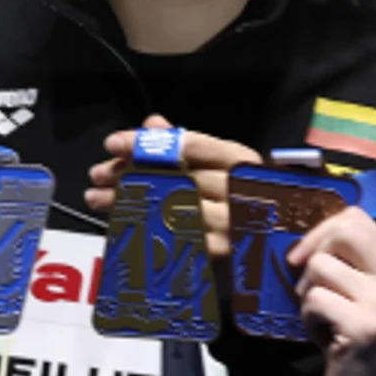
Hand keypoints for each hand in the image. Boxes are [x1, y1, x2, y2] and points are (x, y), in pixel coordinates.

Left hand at [86, 114, 262, 255]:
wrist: (277, 239)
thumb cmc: (243, 194)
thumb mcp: (221, 162)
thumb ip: (186, 142)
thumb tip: (153, 124)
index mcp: (239, 159)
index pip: (187, 144)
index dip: (147, 142)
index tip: (114, 143)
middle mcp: (238, 188)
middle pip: (173, 175)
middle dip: (129, 173)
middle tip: (99, 173)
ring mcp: (231, 222)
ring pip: (169, 206)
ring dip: (129, 202)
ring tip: (98, 197)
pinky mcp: (221, 251)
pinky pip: (175, 236)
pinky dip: (145, 228)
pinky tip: (123, 223)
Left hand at [290, 208, 375, 375]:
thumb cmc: (364, 347)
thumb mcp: (369, 299)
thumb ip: (351, 267)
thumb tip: (307, 239)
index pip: (358, 219)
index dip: (323, 230)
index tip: (308, 256)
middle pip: (342, 231)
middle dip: (314, 256)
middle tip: (314, 288)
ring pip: (320, 268)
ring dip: (309, 296)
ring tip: (324, 320)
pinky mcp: (364, 327)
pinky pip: (315, 300)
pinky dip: (309, 320)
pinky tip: (324, 338)